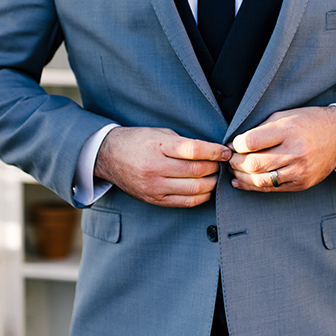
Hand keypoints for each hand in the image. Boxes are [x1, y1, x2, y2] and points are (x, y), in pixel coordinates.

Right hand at [94, 127, 231, 207]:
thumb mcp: (159, 133)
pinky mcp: (154, 199)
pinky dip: (201, 196)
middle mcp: (155, 168)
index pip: (194, 151)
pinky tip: (205, 188)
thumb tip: (213, 151)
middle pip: (196, 171)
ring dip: (211, 183)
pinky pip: (185, 202)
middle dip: (215, 167)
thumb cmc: (138, 141)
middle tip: (222, 163)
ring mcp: (154, 187)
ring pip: (194, 189)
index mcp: (158, 147)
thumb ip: (184, 143)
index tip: (226, 151)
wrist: (109, 156)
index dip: (215, 152)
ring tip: (214, 175)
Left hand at [228, 107, 335, 192]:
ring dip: (241, 176)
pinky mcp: (302, 183)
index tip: (233, 144)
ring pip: (260, 180)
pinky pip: (272, 189)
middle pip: (254, 164)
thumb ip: (261, 129)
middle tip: (230, 158)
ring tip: (235, 170)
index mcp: (289, 130)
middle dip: (235, 162)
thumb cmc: (309, 122)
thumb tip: (236, 143)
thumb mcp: (285, 115)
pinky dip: (253, 187)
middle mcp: (295, 152)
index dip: (236, 144)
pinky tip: (242, 182)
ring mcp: (300, 170)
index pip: (251, 142)